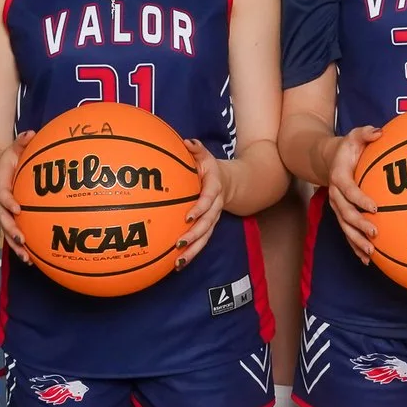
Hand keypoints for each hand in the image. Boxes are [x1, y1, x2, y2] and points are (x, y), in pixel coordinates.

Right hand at [0, 133, 33, 263]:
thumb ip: (21, 142)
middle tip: (22, 239)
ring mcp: (1, 213)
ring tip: (27, 257)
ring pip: (6, 231)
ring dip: (15, 245)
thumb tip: (31, 133)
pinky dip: (20, 248)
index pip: (1, 194)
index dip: (8, 202)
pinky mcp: (7, 220)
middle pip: (2, 218)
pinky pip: (11, 236)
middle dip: (11, 229)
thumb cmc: (7, 160)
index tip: (18, 209)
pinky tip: (31, 260)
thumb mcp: (12, 148)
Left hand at [175, 140, 225, 266]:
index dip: (200, 208)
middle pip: (207, 224)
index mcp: (214, 188)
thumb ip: (196, 149)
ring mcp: (213, 219)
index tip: (188, 217)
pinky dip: (191, 253)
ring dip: (193, 250)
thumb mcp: (205, 156)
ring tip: (178, 263)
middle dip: (195, 235)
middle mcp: (215, 206)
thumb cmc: (209, 168)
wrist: (229, 183)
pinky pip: (201, 242)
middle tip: (179, 244)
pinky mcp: (208, 228)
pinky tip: (177, 265)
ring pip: (205, 237)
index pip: (208, 200)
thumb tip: (187, 142)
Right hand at [325, 124, 381, 264]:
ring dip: (357, 241)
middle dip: (359, 225)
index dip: (360, 199)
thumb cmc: (348, 149)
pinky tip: (367, 260)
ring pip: (345, 228)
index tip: (375, 207)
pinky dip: (355, 247)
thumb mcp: (355, 136)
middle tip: (375, 233)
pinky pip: (347, 233)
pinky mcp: (341, 216)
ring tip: (371, 253)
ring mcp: (337, 208)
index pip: (349, 190)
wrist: (329, 160)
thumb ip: (365, 133)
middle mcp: (335, 195)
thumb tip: (378, 132)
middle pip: (346, 214)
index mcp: (339, 177)